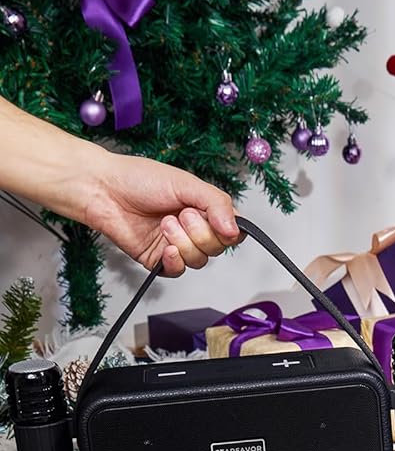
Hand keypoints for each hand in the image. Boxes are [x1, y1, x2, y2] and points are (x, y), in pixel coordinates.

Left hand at [83, 152, 242, 276]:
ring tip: (163, 223)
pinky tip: (165, 247)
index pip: (233, 231)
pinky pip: (179, 271)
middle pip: (218, 248)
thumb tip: (235, 229)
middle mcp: (193, 230)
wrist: (102, 189)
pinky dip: (174, 261)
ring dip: (183, 242)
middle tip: (181, 214)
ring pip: (199, 261)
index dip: (228, 231)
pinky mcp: (159, 260)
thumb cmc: (138, 179)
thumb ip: (217, 204)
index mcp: (204, 210)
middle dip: (200, 232)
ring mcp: (177, 246)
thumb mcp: (187, 183)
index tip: (216, 220)